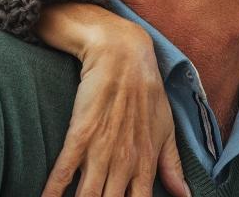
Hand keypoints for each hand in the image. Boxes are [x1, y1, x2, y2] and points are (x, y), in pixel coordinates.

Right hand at [41, 22, 188, 196]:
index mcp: (145, 164)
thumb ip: (172, 167)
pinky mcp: (80, 134)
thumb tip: (184, 196)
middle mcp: (124, 162)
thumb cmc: (147, 92)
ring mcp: (101, 150)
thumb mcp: (166, 131)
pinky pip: (65, 169)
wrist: (123, 55)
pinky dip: (54, 189)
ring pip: (88, 196)